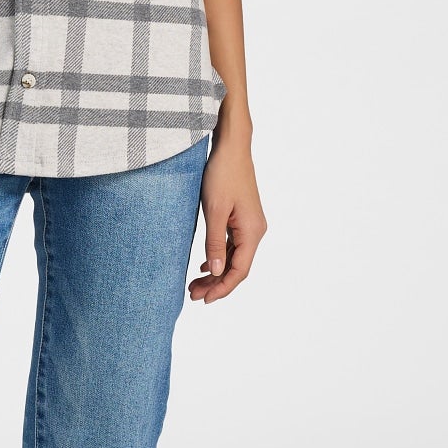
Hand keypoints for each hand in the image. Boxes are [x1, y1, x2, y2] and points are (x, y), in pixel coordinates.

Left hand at [190, 133, 265, 301]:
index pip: (239, 271)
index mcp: (252, 231)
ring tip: (195, 285)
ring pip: (233, 257)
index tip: (204, 300)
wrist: (231, 147)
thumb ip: (214, 242)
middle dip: (216, 284)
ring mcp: (249, 225)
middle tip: (192, 295)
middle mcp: (255, 231)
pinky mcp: (242, 218)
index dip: (222, 288)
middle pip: (237, 267)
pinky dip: (219, 257)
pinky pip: (232, 245)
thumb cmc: (222, 173)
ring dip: (216, 272)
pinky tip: (205, 266)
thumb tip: (217, 272)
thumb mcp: (214, 210)